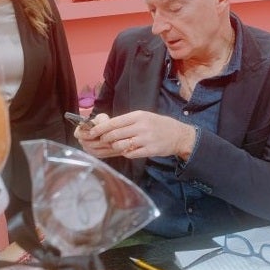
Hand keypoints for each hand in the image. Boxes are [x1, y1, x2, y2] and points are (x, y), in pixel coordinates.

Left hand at [78, 110, 195, 160]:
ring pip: (121, 145)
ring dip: (115, 147)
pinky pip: (130, 154)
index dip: (100, 128)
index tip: (91, 131)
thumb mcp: (144, 117)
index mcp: (138, 116)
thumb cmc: (158, 125)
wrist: (179, 135)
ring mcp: (146, 139)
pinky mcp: (150, 150)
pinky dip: (125, 153)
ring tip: (116, 146)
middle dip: (105, 139)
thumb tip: (107, 126)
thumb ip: (127, 121)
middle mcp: (141, 127)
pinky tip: (127, 151)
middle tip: (102, 140)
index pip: (114, 122)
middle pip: (115, 134)